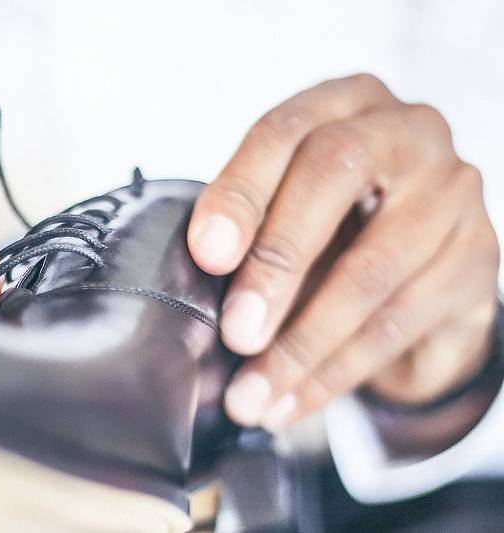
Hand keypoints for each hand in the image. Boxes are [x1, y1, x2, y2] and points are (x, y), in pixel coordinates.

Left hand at [187, 74, 499, 429]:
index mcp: (346, 104)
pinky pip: (397, 325)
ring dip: (301, 345)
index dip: (241, 192)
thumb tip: (205, 257)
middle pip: (333, 176)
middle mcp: (407, 132)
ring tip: (253, 394)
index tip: (207, 254)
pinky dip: (335, 373)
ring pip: (370, 270)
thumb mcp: (285, 205)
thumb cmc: (332, 222)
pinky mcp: (475, 258)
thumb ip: (249, 219)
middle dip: (276, 264)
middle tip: (235, 333)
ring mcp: (451, 192)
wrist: (416, 264)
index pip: (285, 131)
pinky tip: (292, 401)